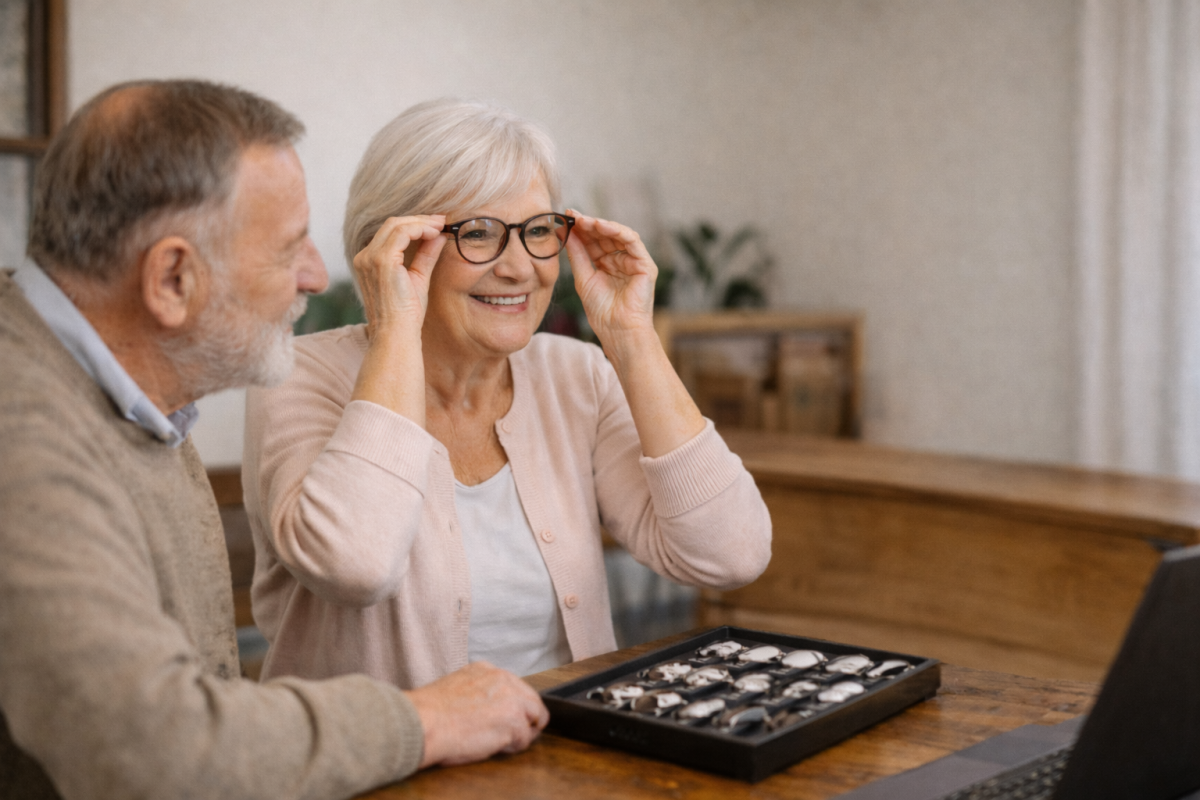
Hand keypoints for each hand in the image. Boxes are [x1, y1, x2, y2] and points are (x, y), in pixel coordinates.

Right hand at [352, 215, 446, 338]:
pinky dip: (420, 229)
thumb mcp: (418, 278)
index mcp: (368, 261)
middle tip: (441, 220)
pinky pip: (402, 233)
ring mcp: (370, 257)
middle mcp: (364, 257)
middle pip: (392, 224)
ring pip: (396, 224)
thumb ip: (425, 255)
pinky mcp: (381, 260)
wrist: (396, 334)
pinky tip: (434, 233)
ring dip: (421, 222)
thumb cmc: (406, 314)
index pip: (390, 232)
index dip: (414, 224)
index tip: (436, 225)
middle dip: (419, 219)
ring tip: (441, 225)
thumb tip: (439, 236)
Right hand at [405, 661, 548, 767]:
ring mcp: (512, 699)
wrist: (425, 722)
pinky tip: (494, 746)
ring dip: (521, 732)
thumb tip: (484, 707)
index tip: (504, 717)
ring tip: (499, 741)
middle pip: (531, 699)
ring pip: (534, 717)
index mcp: (486, 670)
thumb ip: (476, 691)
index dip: (511, 705)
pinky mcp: (514, 721)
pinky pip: (525, 739)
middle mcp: (503, 679)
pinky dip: (513, 747)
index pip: (514, 686)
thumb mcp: (455, 686)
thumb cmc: (429, 712)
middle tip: (511, 734)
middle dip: (524, 718)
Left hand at [564, 210, 657, 341]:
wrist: (617, 330)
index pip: (594, 242)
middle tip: (573, 216)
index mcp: (606, 265)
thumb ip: (577, 254)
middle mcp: (621, 261)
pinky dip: (616, 230)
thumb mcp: (583, 278)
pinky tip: (600, 225)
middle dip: (589, 225)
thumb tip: (566, 233)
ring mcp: (634, 262)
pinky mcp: (645, 264)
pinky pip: (632, 241)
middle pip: (605, 236)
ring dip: (601, 225)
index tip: (565, 219)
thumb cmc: (601, 311)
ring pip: (618, 235)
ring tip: (584, 220)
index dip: (580, 230)